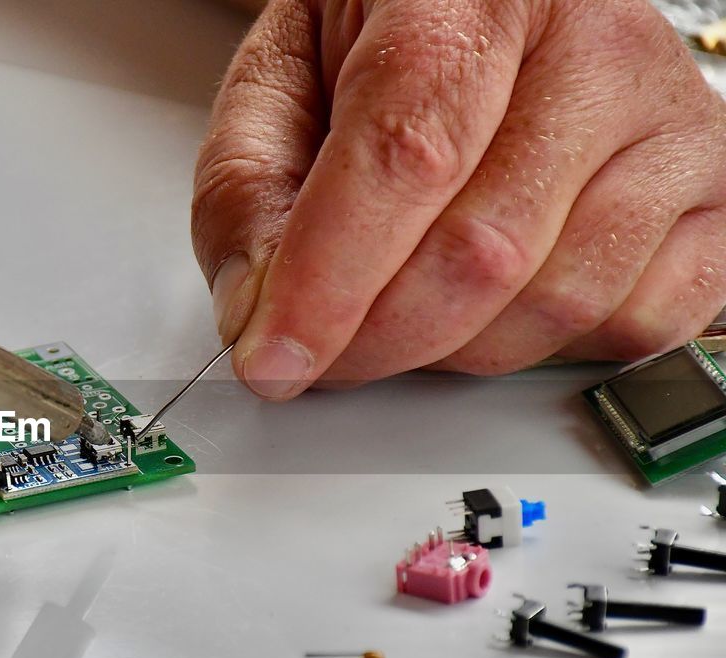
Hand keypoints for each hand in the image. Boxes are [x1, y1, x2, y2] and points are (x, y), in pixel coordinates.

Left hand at [194, 0, 725, 398]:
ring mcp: (671, 123)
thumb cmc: (390, 34)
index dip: (331, 278)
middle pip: (482, 251)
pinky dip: (542, 347)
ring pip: (556, 304)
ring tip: (404, 300)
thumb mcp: (282, 80)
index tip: (276, 357)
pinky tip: (496, 299)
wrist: (487, 10)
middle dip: (376, 338)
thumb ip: (245, 189)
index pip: (407, 150)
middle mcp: (597, 44)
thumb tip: (256, 314)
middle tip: (318, 348)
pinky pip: (632, 327)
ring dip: (451, 348)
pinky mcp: (711, 197)